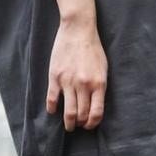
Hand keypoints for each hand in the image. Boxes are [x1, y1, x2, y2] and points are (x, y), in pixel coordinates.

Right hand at [46, 15, 106, 130]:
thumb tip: (95, 106)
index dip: (92, 124)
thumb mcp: (103, 69)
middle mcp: (84, 85)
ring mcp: (68, 82)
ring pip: (68, 112)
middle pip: (81, 115)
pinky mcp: (55, 77)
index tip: (89, 126)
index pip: (96, 113)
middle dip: (80, 124)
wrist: (78, 29)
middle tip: (77, 125)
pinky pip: (52, 100)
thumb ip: (99, 87)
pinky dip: (52, 109)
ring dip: (68, 123)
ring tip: (68, 125)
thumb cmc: (93, 49)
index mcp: (98, 84)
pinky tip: (54, 111)